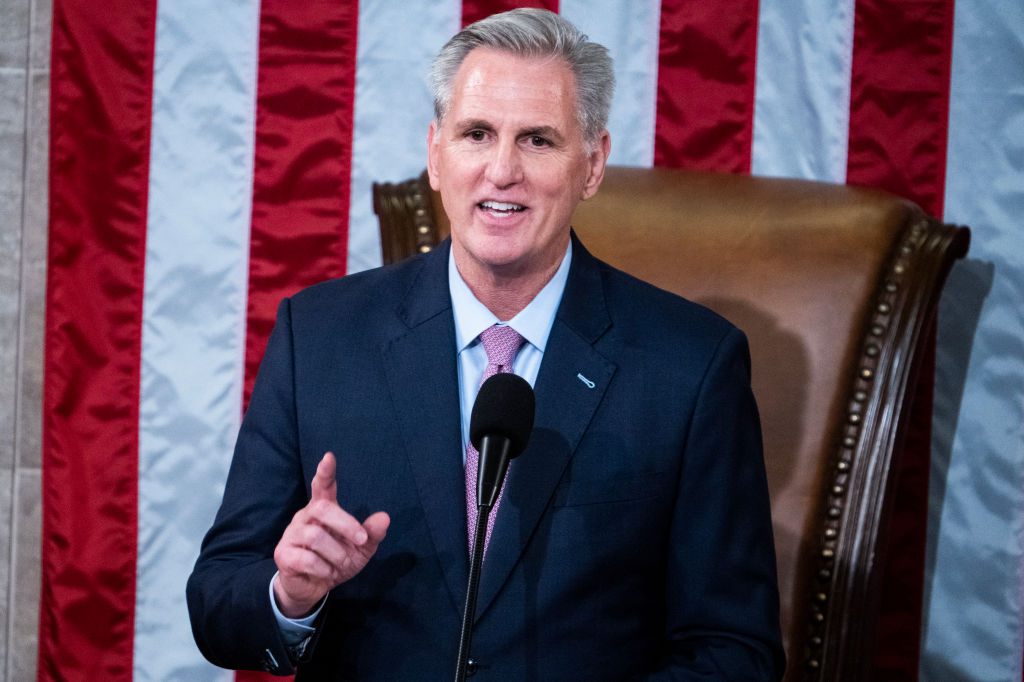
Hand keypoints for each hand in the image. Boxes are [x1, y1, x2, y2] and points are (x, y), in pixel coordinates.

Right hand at [272, 452, 389, 617]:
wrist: (313, 588)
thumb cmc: (336, 561)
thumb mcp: (360, 549)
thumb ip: (371, 534)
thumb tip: (384, 518)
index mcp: (323, 510)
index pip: (322, 485)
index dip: (325, 471)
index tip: (329, 457)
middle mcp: (305, 517)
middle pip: (323, 509)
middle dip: (346, 524)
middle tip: (362, 540)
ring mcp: (291, 535)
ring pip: (315, 537)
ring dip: (336, 553)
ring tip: (341, 564)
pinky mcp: (283, 555)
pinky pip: (305, 559)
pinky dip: (323, 569)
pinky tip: (327, 573)